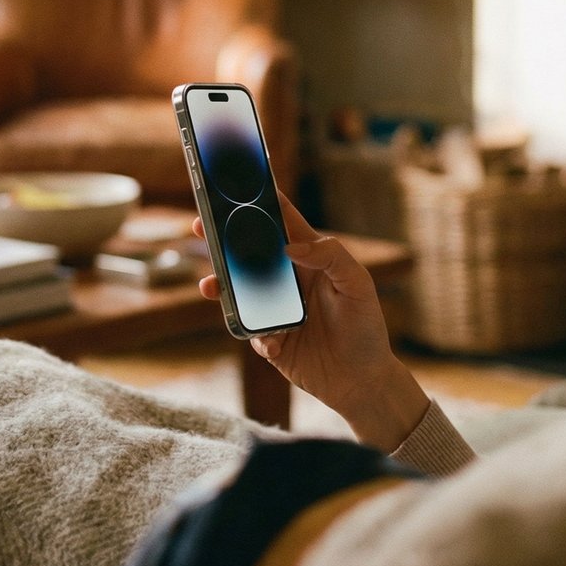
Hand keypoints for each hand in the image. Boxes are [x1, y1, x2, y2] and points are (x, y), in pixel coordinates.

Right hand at [194, 192, 428, 449]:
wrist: (362, 382)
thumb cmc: (366, 327)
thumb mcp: (357, 285)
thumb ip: (330, 257)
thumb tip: (289, 246)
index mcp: (309, 258)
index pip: (282, 222)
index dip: (260, 200)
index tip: (237, 183)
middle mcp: (288, 279)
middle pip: (249, 251)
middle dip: (222, 237)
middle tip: (199, 225)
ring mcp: (275, 308)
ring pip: (238, 289)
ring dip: (220, 284)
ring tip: (209, 285)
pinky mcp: (268, 338)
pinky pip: (248, 329)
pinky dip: (253, 332)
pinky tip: (272, 341)